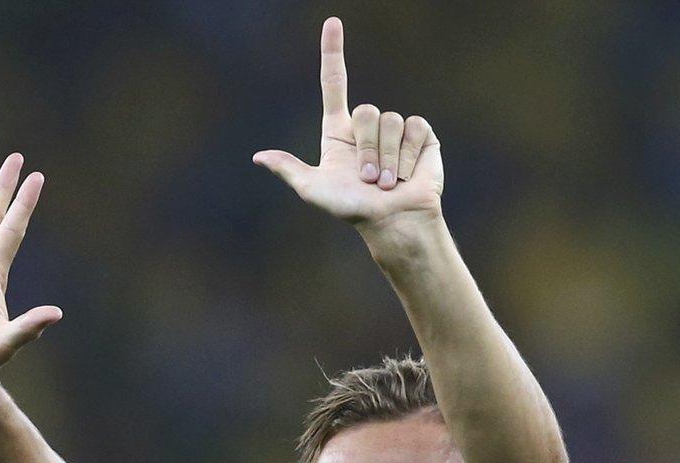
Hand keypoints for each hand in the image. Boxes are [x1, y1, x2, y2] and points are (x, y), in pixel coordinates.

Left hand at [252, 17, 443, 238]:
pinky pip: (414, 127)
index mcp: (339, 131)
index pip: (334, 83)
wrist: (392, 222)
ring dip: (386, 158)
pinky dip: (407, 154)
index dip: (333, 52)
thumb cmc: (353, 210)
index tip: (333, 23)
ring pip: (389, 120)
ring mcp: (395, 129)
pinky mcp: (421, 136)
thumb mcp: (314, 190)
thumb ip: (289, 170)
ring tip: (387, 182)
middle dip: (367, 149)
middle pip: (366, 112)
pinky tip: (407, 173)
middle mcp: (367, 127)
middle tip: (369, 179)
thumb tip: (259, 157)